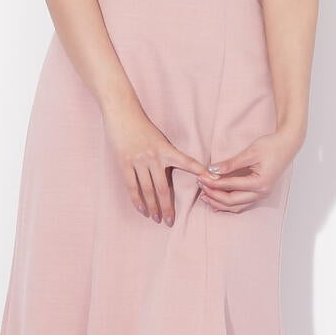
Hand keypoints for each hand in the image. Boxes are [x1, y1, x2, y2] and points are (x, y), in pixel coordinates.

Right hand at [103, 101, 212, 225]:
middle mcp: (154, 157)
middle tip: (171, 221)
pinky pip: (132, 186)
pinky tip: (141, 209)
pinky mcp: (124, 163)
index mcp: (166, 149)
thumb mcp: (159, 138)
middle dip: (167, 207)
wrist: (122, 112)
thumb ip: (167, 154)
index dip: (200, 172)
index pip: (187, 163)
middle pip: (163, 188)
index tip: (213, 182)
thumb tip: (175, 171)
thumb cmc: (142, 125)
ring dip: (153, 207)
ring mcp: (138, 161)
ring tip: (156, 218)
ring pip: (148, 190)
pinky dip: (137, 200)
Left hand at [198, 130, 300, 213]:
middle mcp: (261, 193)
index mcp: (260, 183)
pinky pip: (241, 203)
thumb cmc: (272, 146)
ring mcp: (261, 195)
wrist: (288, 145)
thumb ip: (230, 163)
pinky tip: (216, 198)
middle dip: (214, 195)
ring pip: (236, 206)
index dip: (213, 183)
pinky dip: (227, 203)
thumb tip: (212, 170)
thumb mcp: (250, 152)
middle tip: (200, 185)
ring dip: (219, 202)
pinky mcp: (259, 192)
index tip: (201, 177)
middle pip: (232, 201)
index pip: (231, 186)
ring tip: (204, 195)